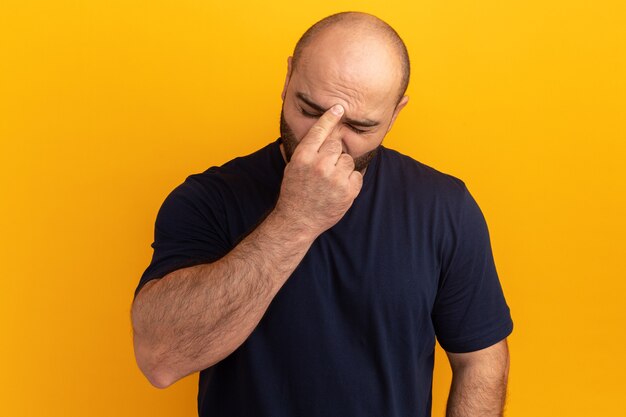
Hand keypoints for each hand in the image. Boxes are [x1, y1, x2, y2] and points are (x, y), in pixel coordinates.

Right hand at [275, 104, 363, 237]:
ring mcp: (335, 179)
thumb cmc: (294, 193)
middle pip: (337, 144)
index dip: (330, 117)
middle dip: (334, 153)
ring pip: (348, 160)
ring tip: (330, 182)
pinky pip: (356, 175)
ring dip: (342, 168)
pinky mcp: (348, 191)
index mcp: (303, 157)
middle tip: (326, 167)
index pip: (320, 130)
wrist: (298, 221)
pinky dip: (351, 181)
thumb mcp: (293, 167)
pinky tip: (338, 190)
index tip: (339, 108)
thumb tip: (324, 131)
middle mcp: (319, 165)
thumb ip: (308, 150)